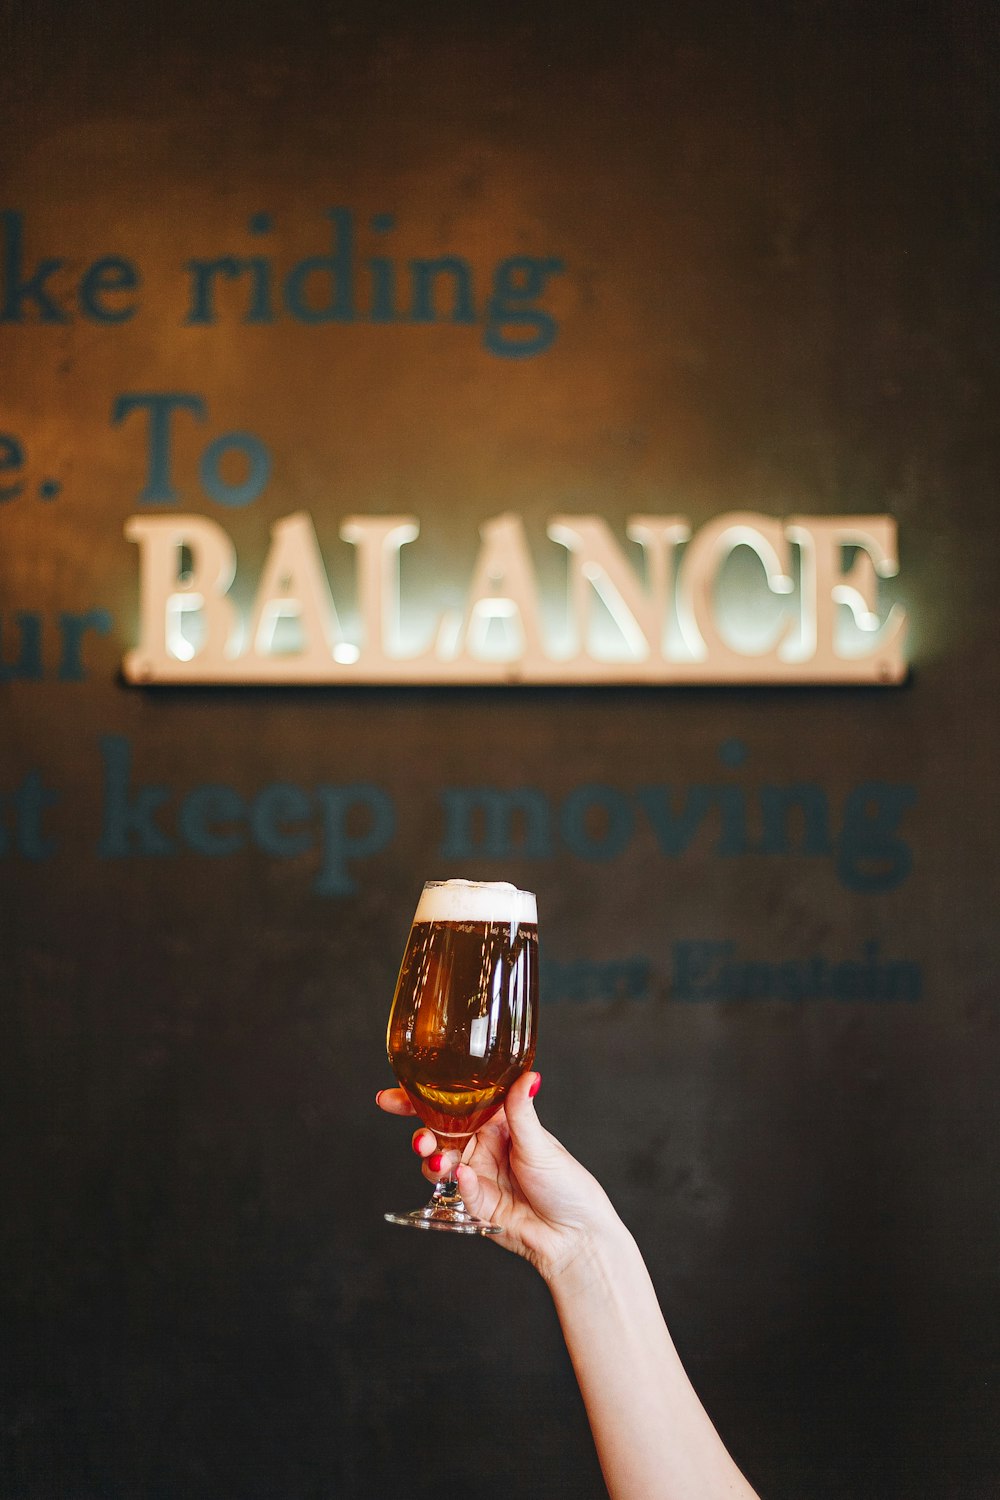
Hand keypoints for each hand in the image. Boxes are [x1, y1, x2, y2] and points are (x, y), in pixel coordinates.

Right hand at [377, 1072, 620, 1279]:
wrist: (575, 1236)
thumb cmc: (567, 1185)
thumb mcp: (540, 1144)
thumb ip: (522, 1111)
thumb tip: (528, 1075)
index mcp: (499, 1122)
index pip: (457, 1102)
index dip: (424, 1096)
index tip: (394, 1091)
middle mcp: (485, 1146)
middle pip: (440, 1133)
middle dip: (421, 1133)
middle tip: (419, 1139)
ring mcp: (479, 1175)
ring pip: (441, 1163)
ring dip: (433, 1160)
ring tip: (439, 1162)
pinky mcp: (477, 1204)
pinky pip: (458, 1191)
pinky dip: (458, 1184)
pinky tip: (465, 1179)